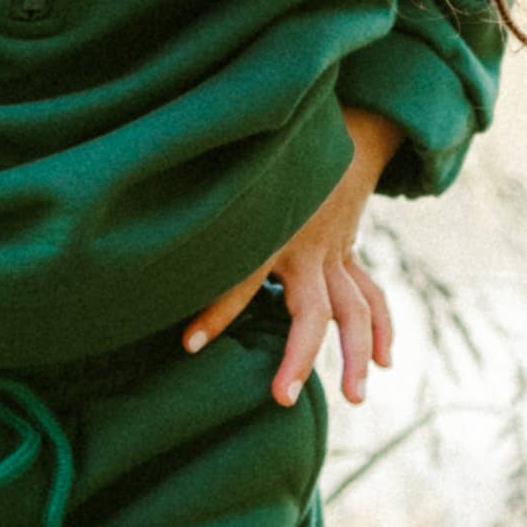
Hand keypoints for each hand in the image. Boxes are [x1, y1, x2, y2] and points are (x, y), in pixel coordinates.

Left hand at [186, 108, 398, 409]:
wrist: (335, 129)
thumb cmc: (271, 159)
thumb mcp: (236, 180)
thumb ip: (201, 209)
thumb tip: (143, 237)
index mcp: (271, 232)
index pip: (241, 278)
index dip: (216, 312)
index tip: (190, 345)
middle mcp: (307, 249)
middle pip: (313, 311)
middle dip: (300, 355)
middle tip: (282, 398)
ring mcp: (334, 254)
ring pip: (355, 310)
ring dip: (354, 355)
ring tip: (353, 396)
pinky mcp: (348, 256)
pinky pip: (370, 296)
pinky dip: (380, 329)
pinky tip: (383, 362)